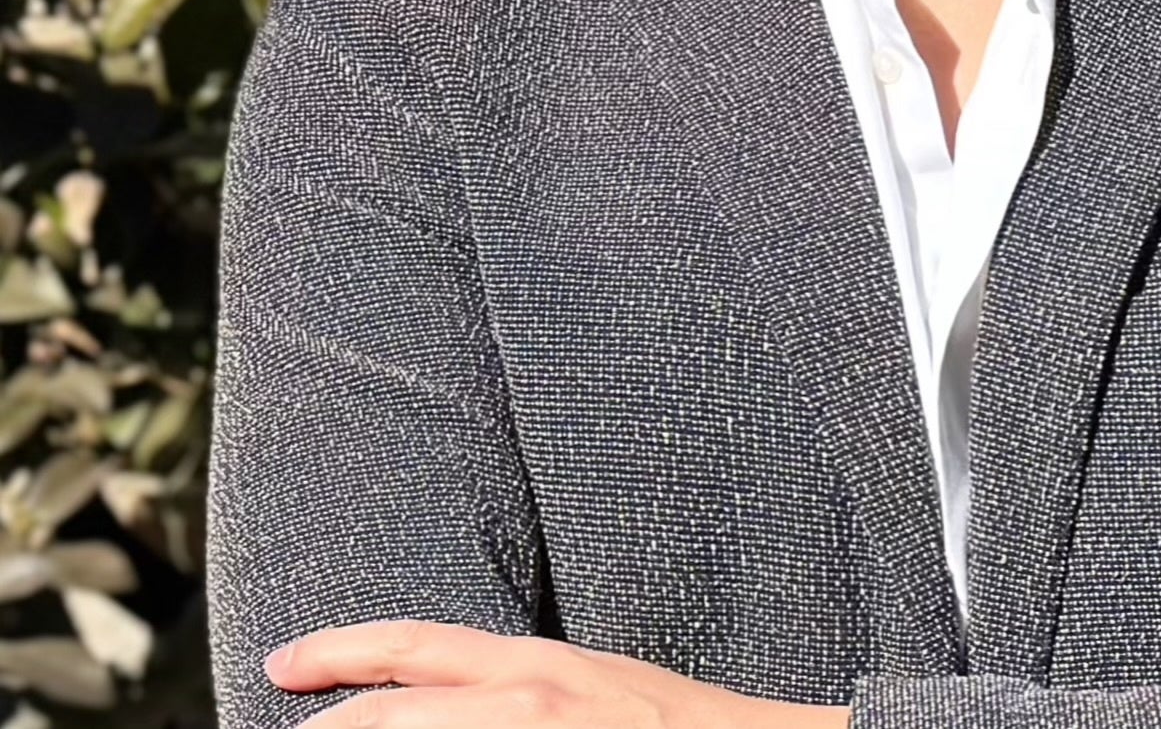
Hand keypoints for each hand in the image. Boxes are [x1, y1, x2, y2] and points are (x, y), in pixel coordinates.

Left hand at [264, 620, 850, 728]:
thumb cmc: (674, 727)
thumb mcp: (589, 687)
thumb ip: (512, 690)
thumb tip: (440, 699)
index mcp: (534, 669)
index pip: (412, 647)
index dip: (337, 652)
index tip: (279, 663)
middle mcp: (522, 705)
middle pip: (388, 714)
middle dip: (325, 728)